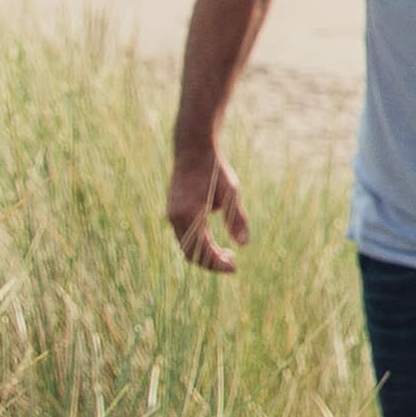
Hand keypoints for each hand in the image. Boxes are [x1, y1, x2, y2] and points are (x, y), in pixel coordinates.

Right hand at [167, 146, 247, 273]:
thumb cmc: (215, 168)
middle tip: (233, 263)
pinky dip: (199, 244)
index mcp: (189, 214)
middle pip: (190, 254)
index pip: (202, 250)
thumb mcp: (231, 191)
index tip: (235, 267)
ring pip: (186, 246)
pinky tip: (215, 242)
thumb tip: (243, 244)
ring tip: (228, 253)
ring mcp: (172, 215)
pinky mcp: (173, 212)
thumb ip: (236, 218)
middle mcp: (175, 217)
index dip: (218, 263)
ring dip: (205, 254)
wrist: (193, 149)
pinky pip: (184, 236)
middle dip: (212, 262)